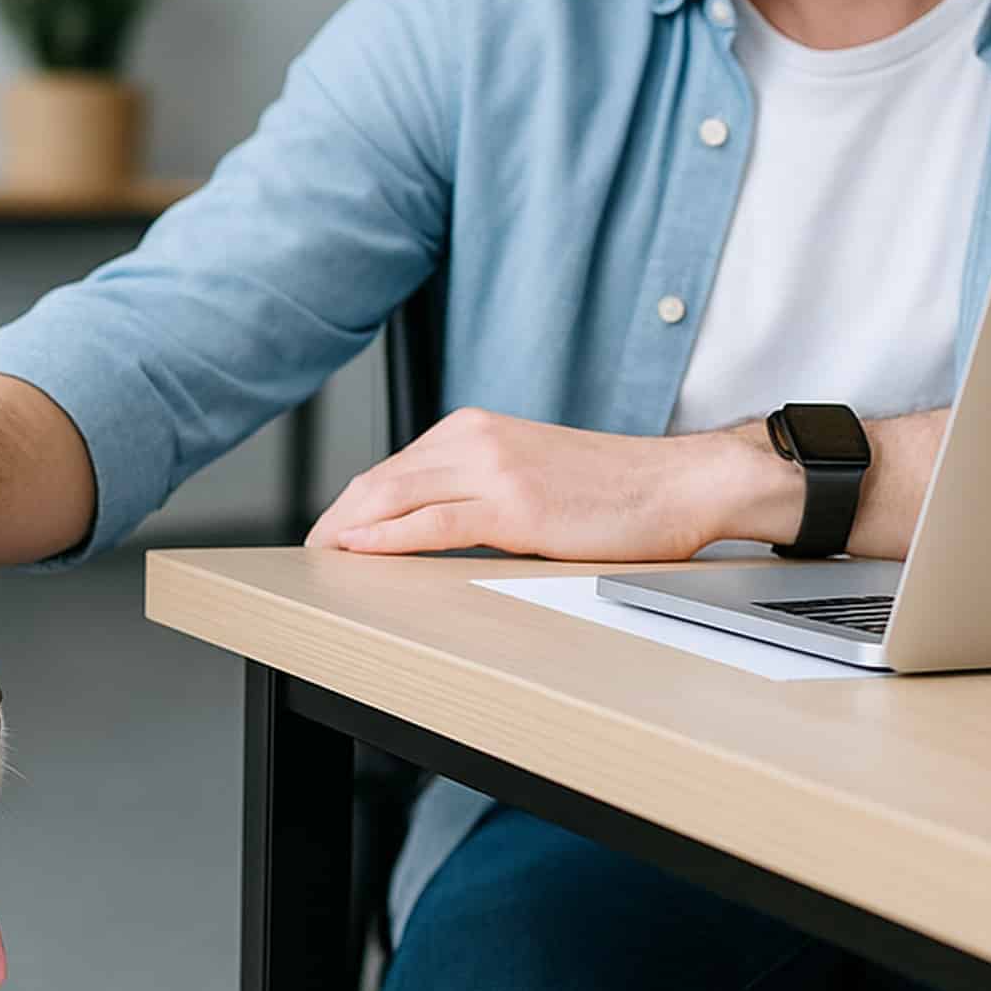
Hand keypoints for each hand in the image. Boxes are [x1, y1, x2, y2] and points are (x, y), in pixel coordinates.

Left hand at [306, 406, 766, 561]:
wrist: (681, 484)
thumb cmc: (613, 490)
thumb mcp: (529, 474)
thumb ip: (477, 486)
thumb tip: (427, 522)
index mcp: (474, 429)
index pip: (391, 469)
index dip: (350, 506)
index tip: (327, 536)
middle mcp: (476, 440)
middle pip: (379, 481)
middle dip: (336, 521)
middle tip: (310, 557)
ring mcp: (493, 470)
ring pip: (394, 499)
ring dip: (348, 532)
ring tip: (320, 561)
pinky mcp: (514, 507)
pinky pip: (430, 524)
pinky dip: (385, 539)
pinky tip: (356, 551)